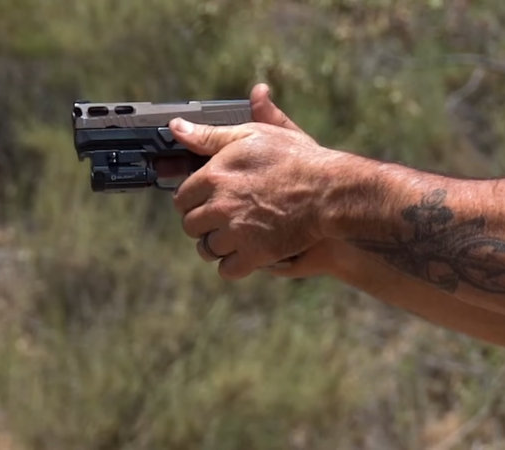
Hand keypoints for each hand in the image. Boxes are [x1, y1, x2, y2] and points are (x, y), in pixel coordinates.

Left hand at [168, 86, 351, 279]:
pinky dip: (232, 265)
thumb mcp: (252, 135)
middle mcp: (220, 206)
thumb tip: (176, 127)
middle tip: (219, 218)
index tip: (204, 200)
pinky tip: (242, 255)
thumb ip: (210, 135)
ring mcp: (236, 233)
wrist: (328, 190)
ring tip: (230, 237)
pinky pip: (227, 270)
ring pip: (206, 249)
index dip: (192, 199)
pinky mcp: (255, 255)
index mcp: (215, 176)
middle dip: (202, 223)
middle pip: (190, 225)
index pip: (182, 197)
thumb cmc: (294, 159)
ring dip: (215, 245)